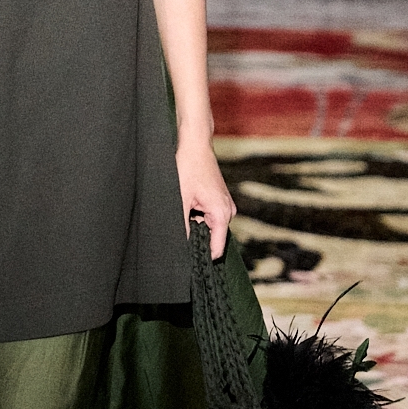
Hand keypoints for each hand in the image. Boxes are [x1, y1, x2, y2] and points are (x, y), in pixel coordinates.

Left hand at [176, 136, 235, 258]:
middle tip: (179, 233)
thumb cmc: (187, 168)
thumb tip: (180, 246)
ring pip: (209, 227)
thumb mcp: (180, 199)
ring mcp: (225, 206)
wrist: (195, 145)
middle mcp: (228, 212)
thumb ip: (183, 225)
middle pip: (212, 238)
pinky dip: (198, 216)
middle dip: (196, 238)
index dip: (203, 257)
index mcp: (221, 214)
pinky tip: (187, 206)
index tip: (189, 263)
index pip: (217, 249)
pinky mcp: (220, 201)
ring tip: (183, 213)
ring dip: (195, 225)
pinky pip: (209, 217)